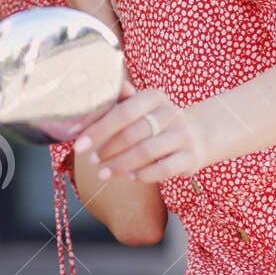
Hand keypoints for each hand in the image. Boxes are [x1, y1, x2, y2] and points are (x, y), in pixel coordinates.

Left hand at [74, 78, 210, 182]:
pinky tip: (129, 177)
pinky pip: (163, 169)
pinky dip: (144, 175)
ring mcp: (182, 135)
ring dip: (121, 165)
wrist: (196, 137)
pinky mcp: (190, 157)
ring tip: (104, 173)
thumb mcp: (140, 108)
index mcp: (155, 97)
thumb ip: (117, 104)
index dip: (100, 129)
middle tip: (92, 160)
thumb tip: (89, 102)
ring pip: (147, 152)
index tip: (80, 144)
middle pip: (133, 133)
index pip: (124, 111)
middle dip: (108, 149)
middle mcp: (171, 113)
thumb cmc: (155, 123)